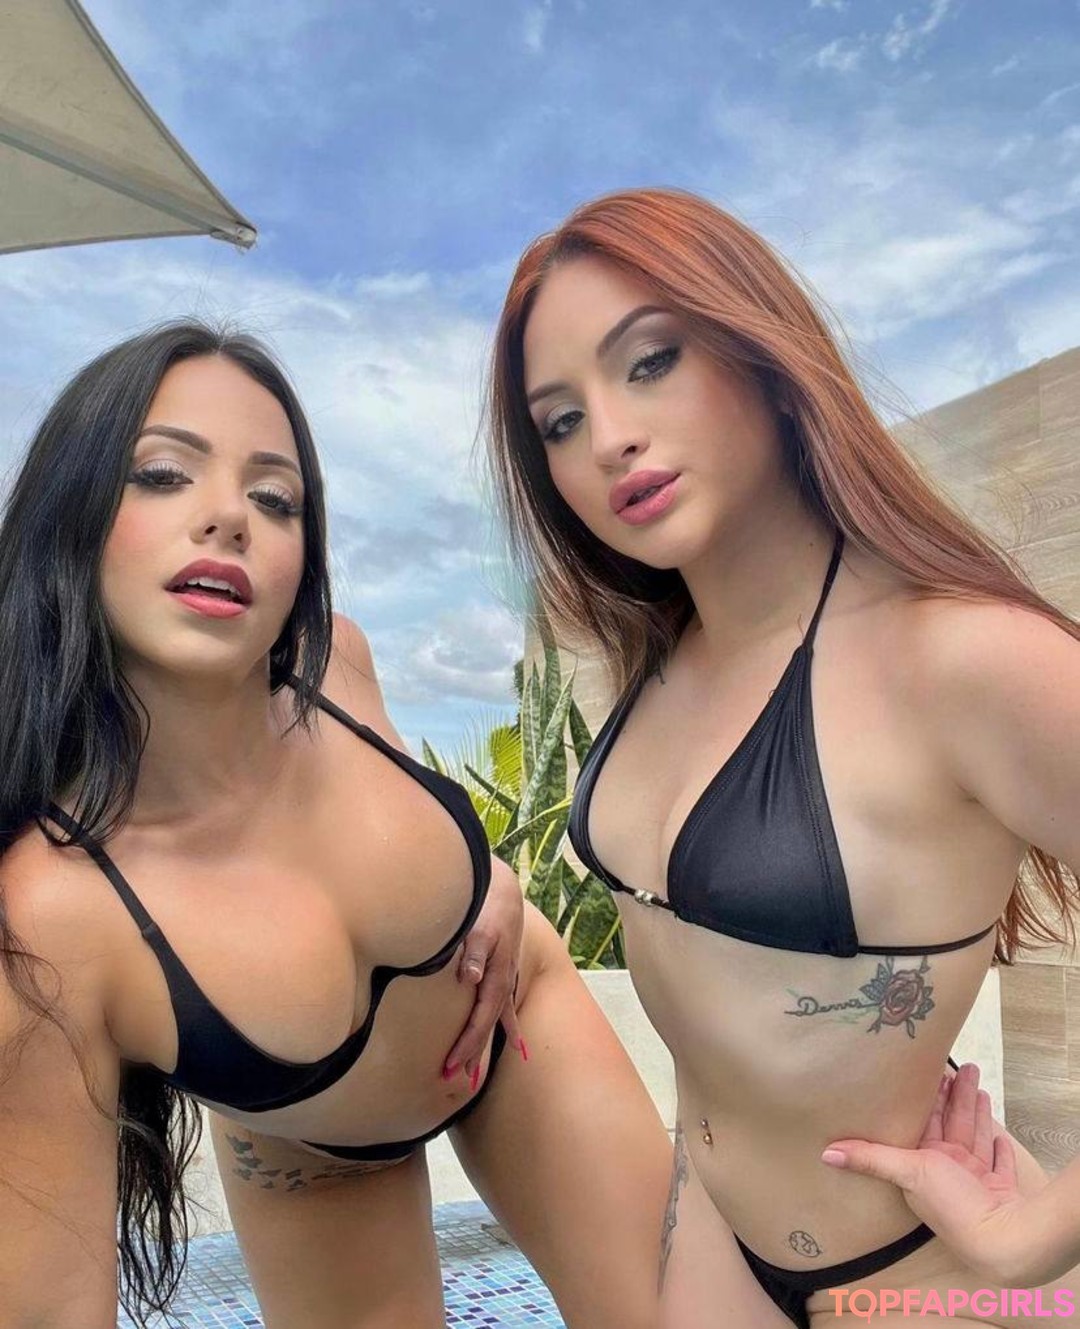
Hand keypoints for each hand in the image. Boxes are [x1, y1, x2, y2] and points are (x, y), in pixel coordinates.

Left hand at [442, 856, 525, 1085]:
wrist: (503, 891)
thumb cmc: (487, 909)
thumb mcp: (479, 928)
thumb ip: (473, 953)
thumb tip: (470, 978)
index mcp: (496, 978)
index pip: (479, 1021)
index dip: (466, 1046)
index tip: (450, 1067)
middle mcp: (503, 983)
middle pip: (488, 1027)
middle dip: (474, 1055)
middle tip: (460, 1084)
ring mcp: (505, 979)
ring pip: (496, 1020)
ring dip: (488, 1046)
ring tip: (481, 1076)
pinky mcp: (502, 973)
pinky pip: (504, 1007)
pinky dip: (507, 1026)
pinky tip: (516, 1043)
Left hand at [822, 1063, 1044, 1283]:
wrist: (1004, 1241)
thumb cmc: (954, 1206)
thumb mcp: (908, 1172)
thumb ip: (870, 1158)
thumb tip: (825, 1155)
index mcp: (924, 1166)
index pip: (924, 1121)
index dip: (927, 1097)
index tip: (931, 1070)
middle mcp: (949, 1171)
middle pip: (952, 1122)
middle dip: (957, 1094)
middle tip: (963, 1065)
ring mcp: (977, 1181)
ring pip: (975, 1135)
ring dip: (977, 1111)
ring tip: (979, 1083)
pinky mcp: (1001, 1190)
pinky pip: (1000, 1163)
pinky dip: (999, 1149)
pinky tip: (1000, 1135)